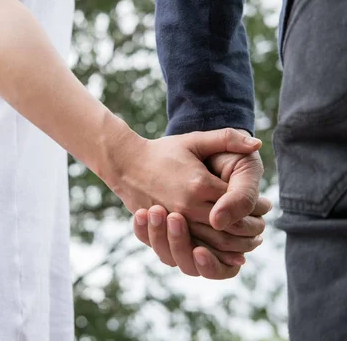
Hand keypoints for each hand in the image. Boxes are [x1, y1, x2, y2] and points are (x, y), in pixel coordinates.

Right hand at [131, 142, 270, 278]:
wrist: (126, 164)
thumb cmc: (162, 151)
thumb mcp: (194, 141)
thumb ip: (226, 139)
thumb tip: (256, 143)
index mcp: (198, 184)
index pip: (238, 203)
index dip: (256, 207)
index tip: (266, 206)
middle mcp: (187, 206)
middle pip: (229, 228)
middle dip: (249, 231)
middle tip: (262, 228)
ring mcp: (174, 220)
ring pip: (213, 242)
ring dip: (234, 246)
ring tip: (248, 241)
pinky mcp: (166, 229)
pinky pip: (193, 247)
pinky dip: (213, 253)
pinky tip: (226, 252)